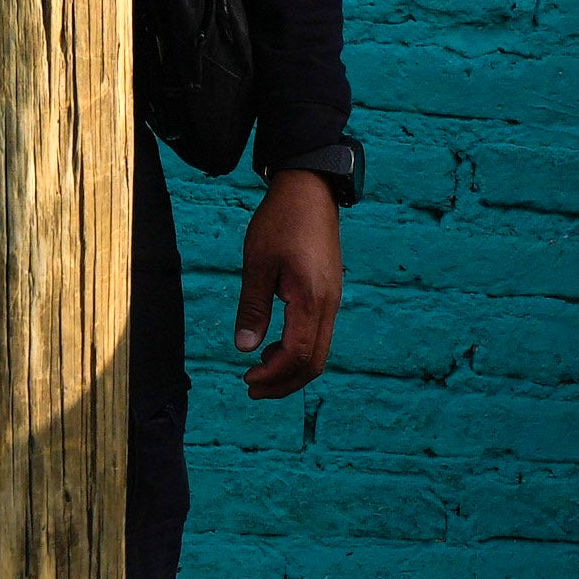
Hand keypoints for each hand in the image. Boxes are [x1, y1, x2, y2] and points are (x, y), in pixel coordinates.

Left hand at [234, 168, 343, 399]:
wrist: (310, 190)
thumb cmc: (281, 221)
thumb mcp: (257, 263)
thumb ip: (252, 307)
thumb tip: (245, 347)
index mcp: (311, 299)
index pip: (297, 355)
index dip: (273, 376)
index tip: (247, 379)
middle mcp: (329, 305)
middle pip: (313, 363)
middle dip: (283, 383)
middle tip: (252, 388)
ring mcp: (332, 300)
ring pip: (318, 352)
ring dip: (290, 369)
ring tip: (260, 371)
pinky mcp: (329, 294)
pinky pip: (318, 336)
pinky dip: (298, 351)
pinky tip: (274, 347)